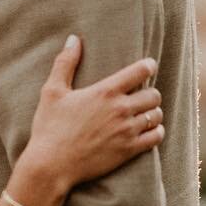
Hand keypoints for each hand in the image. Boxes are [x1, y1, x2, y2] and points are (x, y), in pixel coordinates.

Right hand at [12, 36, 162, 205]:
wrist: (51, 166)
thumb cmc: (49, 128)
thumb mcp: (52, 91)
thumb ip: (65, 63)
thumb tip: (73, 39)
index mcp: (105, 91)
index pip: (140, 71)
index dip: (148, 66)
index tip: (148, 66)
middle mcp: (120, 109)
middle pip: (153, 94)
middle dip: (150, 92)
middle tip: (142, 95)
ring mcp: (127, 131)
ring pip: (156, 115)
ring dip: (153, 113)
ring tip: (145, 113)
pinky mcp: (129, 151)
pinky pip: (156, 137)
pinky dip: (156, 132)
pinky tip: (149, 131)